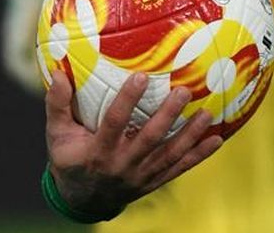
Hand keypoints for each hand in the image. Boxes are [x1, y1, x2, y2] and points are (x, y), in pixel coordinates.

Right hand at [44, 70, 223, 219]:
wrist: (83, 200)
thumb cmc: (70, 160)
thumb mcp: (57, 135)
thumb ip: (58, 105)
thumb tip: (58, 73)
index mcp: (98, 151)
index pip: (114, 123)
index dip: (127, 101)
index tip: (141, 76)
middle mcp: (122, 165)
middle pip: (149, 139)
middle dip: (167, 116)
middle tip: (183, 91)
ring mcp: (141, 176)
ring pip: (169, 155)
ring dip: (190, 134)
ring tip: (207, 113)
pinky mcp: (154, 181)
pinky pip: (179, 168)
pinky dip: (199, 155)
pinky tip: (217, 140)